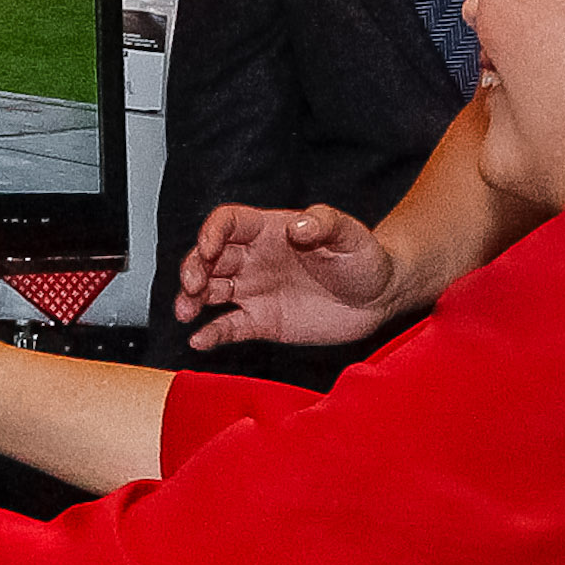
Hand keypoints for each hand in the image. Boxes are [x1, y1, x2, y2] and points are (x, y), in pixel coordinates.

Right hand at [173, 203, 399, 347]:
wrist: (380, 297)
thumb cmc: (365, 257)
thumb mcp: (350, 234)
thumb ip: (324, 223)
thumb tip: (297, 226)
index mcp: (270, 230)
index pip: (228, 223)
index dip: (212, 232)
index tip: (208, 248)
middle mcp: (255, 259)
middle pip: (210, 257)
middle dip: (194, 268)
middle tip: (192, 285)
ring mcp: (256, 291)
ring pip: (212, 291)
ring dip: (192, 298)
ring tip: (184, 312)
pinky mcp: (263, 322)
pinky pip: (230, 327)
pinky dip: (212, 334)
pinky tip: (199, 341)